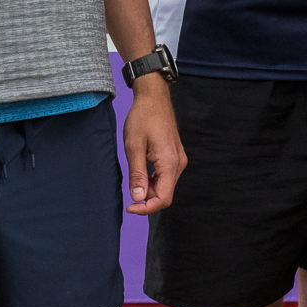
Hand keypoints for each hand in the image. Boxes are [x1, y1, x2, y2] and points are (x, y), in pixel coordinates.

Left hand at [121, 77, 185, 215]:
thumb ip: (137, 174)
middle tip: (128, 188)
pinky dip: (153, 179)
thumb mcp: (133, 147)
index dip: (147, 208)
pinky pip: (166, 176)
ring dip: (149, 187)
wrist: (153, 98)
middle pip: (165, 193)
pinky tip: (141, 168)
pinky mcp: (175, 156)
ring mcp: (178, 159)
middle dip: (146, 197)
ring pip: (165, 185)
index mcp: (170, 162)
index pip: (164, 198)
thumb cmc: (142, 118)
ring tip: (133, 173)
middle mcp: (178, 163)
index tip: (130, 207)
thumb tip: (138, 198)